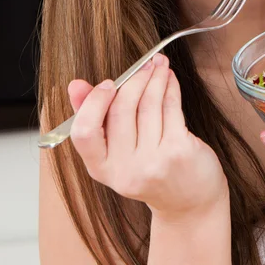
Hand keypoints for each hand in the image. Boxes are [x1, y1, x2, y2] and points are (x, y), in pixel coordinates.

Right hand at [68, 54, 227, 221]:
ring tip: (159, 65)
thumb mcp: (117, 153)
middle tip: (145, 63)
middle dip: (135, 79)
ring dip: (156, 78)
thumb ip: (94, 118)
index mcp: (101, 169)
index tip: (107, 82)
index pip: (84, 133)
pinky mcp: (178, 151)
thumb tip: (76, 85)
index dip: (94, 103)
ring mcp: (153, 161)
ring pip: (149, 105)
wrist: (188, 201)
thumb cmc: (151, 169)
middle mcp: (126, 169)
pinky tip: (170, 79)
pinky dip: (171, 88)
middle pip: (122, 111)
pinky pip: (171, 108)